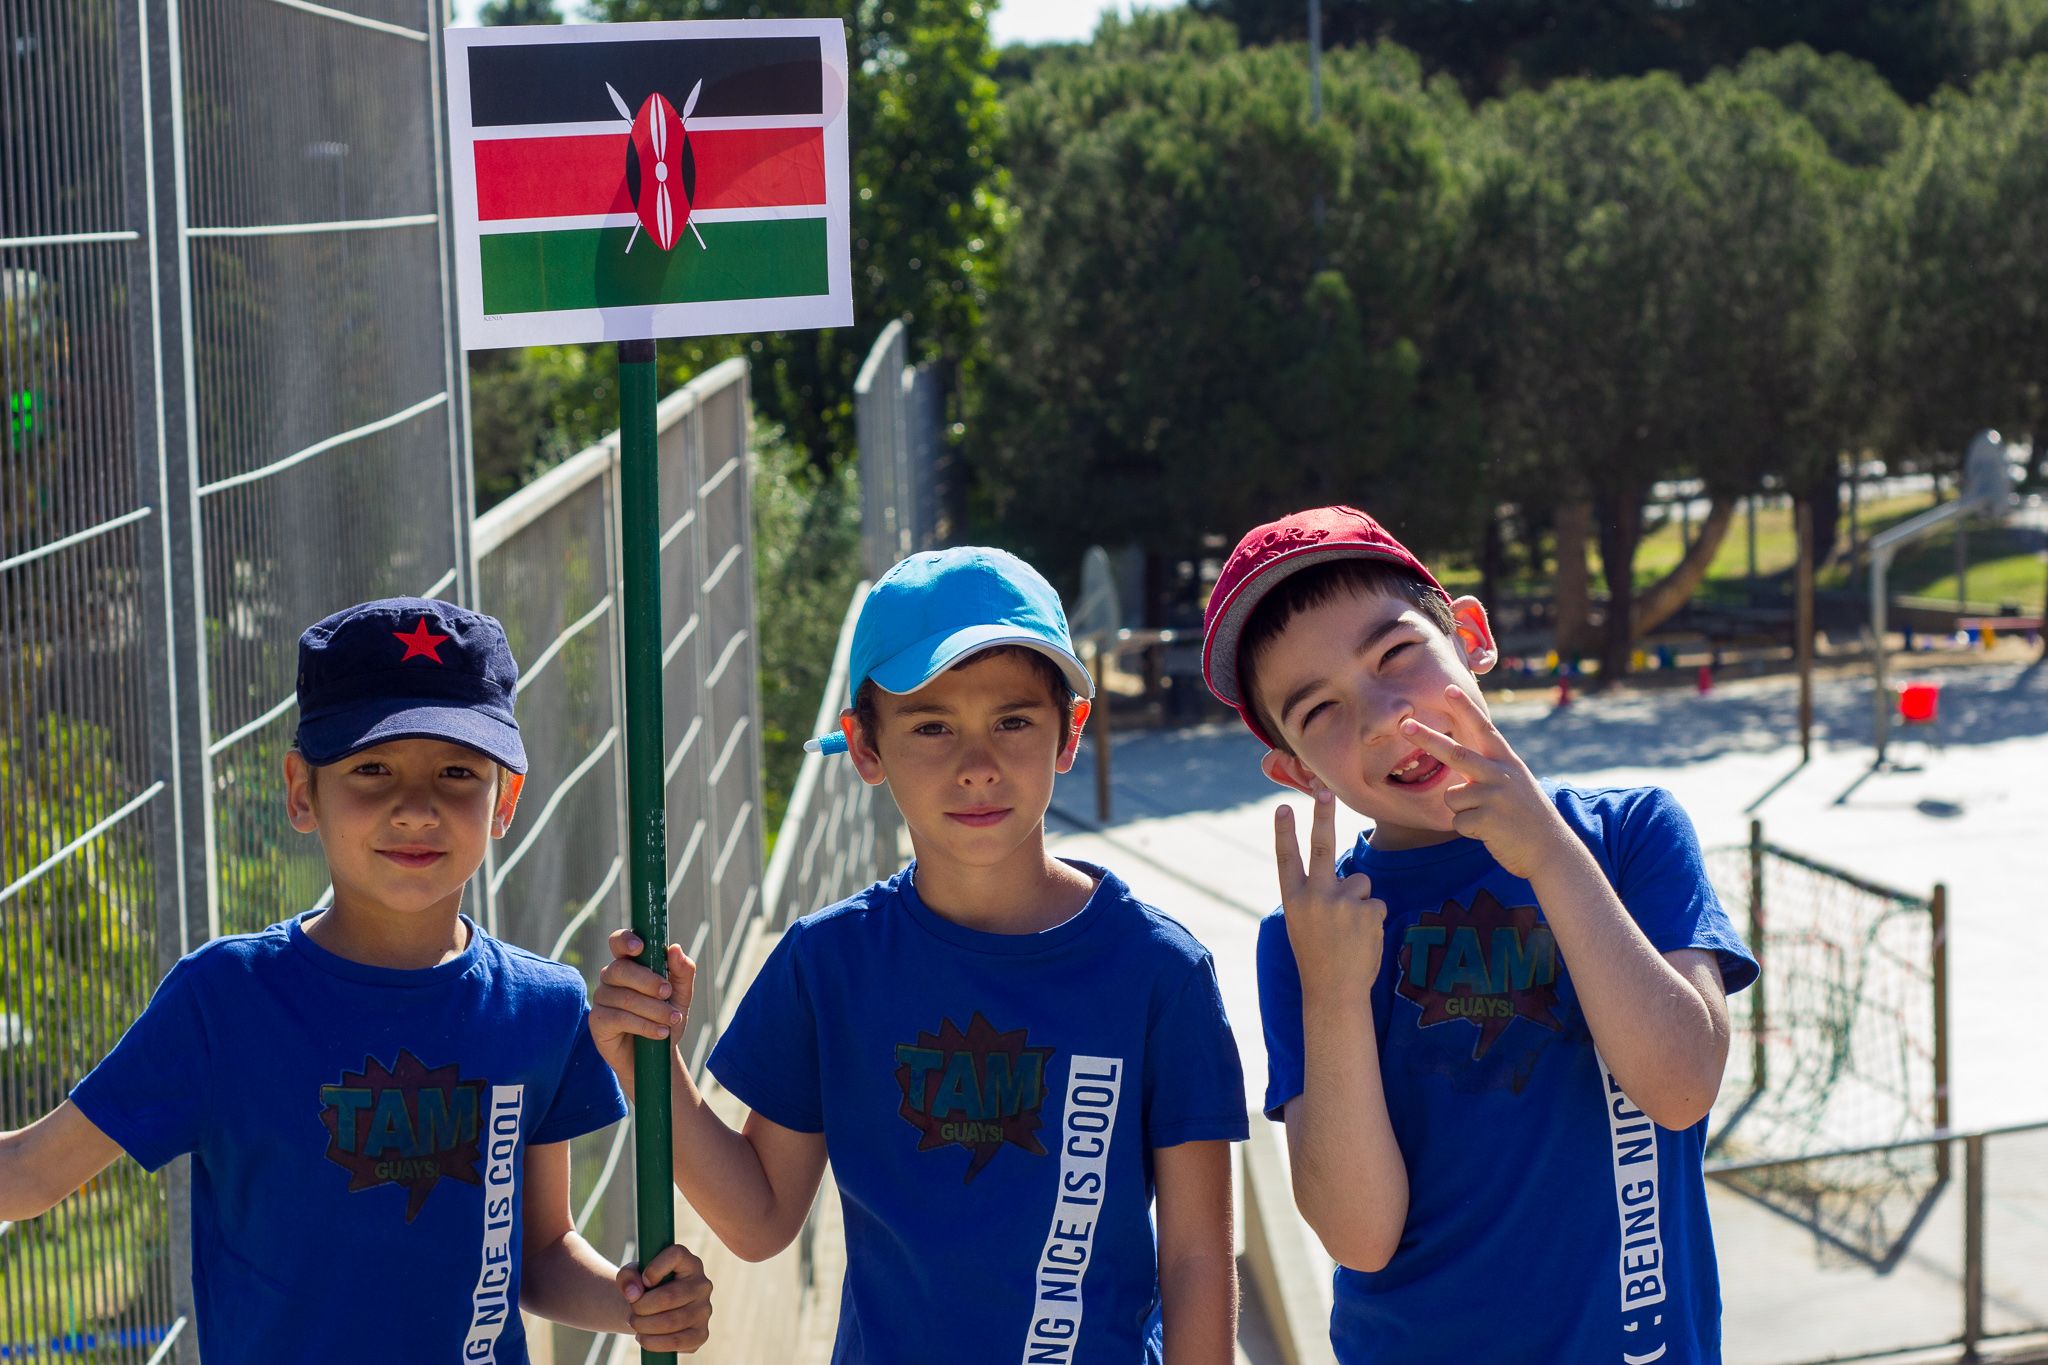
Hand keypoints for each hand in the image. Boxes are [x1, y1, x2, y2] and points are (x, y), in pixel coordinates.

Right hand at [592, 932, 694, 1091]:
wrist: (657, 1057)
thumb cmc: (665, 1019)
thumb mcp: (680, 996)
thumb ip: (682, 972)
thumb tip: (675, 949)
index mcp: (630, 963)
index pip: (619, 942)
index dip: (626, 940)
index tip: (640, 948)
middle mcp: (611, 977)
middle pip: (621, 969)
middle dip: (649, 981)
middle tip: (668, 993)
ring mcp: (602, 998)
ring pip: (625, 997)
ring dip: (654, 1009)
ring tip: (672, 1020)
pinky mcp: (597, 1021)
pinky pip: (618, 1018)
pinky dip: (644, 1025)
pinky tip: (660, 1033)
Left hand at [617, 1243, 713, 1352]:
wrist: (652, 1312)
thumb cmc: (644, 1288)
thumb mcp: (632, 1275)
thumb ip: (627, 1276)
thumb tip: (634, 1293)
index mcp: (689, 1262)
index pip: (676, 1255)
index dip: (655, 1267)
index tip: (643, 1280)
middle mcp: (702, 1284)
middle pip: (669, 1296)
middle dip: (641, 1307)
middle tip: (631, 1311)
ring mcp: (704, 1310)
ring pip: (671, 1321)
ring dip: (645, 1326)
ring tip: (635, 1324)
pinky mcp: (701, 1333)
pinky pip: (678, 1342)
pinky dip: (654, 1343)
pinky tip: (644, 1338)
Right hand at [1275, 783, 1385, 994]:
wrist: (1334, 992)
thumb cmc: (1318, 956)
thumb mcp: (1303, 923)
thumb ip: (1315, 896)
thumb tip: (1346, 874)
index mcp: (1293, 899)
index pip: (1287, 858)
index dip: (1284, 832)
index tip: (1282, 807)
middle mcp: (1315, 896)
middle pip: (1322, 847)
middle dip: (1322, 816)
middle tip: (1323, 791)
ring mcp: (1342, 903)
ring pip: (1360, 882)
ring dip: (1360, 901)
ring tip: (1349, 930)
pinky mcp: (1367, 911)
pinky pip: (1376, 903)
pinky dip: (1373, 919)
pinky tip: (1362, 939)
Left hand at [1401, 685, 1567, 879]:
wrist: (1550, 850)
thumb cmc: (1526, 816)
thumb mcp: (1514, 783)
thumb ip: (1488, 769)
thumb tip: (1455, 759)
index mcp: (1507, 762)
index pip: (1484, 729)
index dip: (1466, 708)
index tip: (1449, 689)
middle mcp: (1500, 774)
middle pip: (1456, 754)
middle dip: (1427, 739)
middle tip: (1404, 725)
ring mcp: (1494, 796)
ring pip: (1452, 796)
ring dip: (1462, 810)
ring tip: (1488, 817)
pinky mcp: (1487, 820)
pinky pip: (1457, 821)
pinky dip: (1468, 829)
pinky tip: (1490, 832)